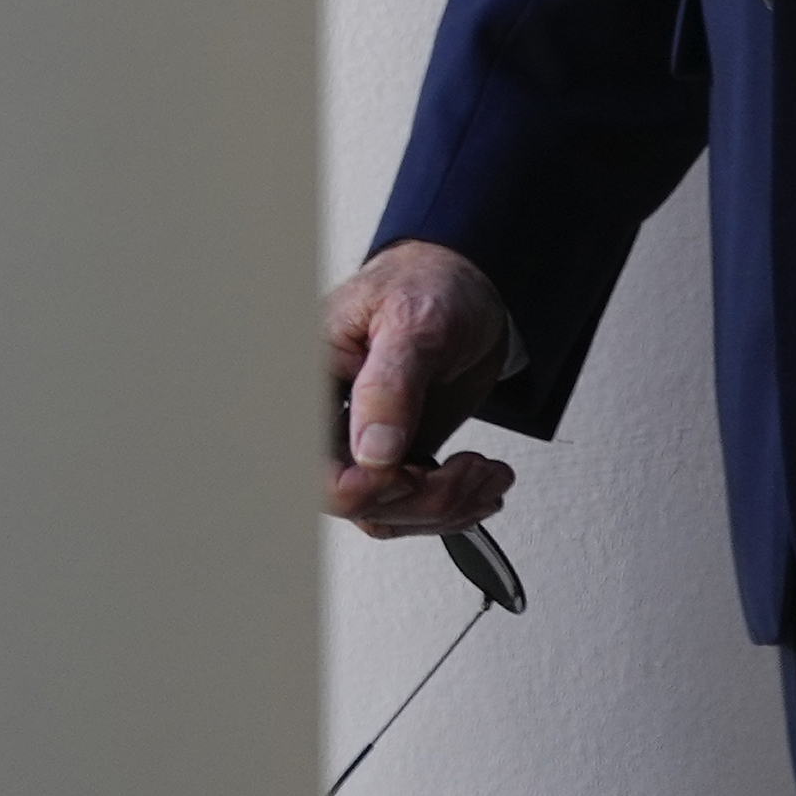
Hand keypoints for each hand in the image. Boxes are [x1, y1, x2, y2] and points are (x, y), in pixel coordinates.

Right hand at [321, 239, 520, 538]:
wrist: (467, 286)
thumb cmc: (431, 284)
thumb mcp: (415, 322)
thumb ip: (391, 386)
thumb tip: (373, 453)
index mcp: (310, 377)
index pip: (309, 462)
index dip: (361, 486)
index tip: (412, 473)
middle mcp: (328, 415)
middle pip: (350, 499)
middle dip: (419, 499)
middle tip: (468, 470)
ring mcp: (360, 440)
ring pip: (384, 512)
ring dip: (444, 507)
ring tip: (485, 474)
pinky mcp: (391, 455)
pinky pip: (408, 506)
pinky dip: (451, 505)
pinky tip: (479, 483)